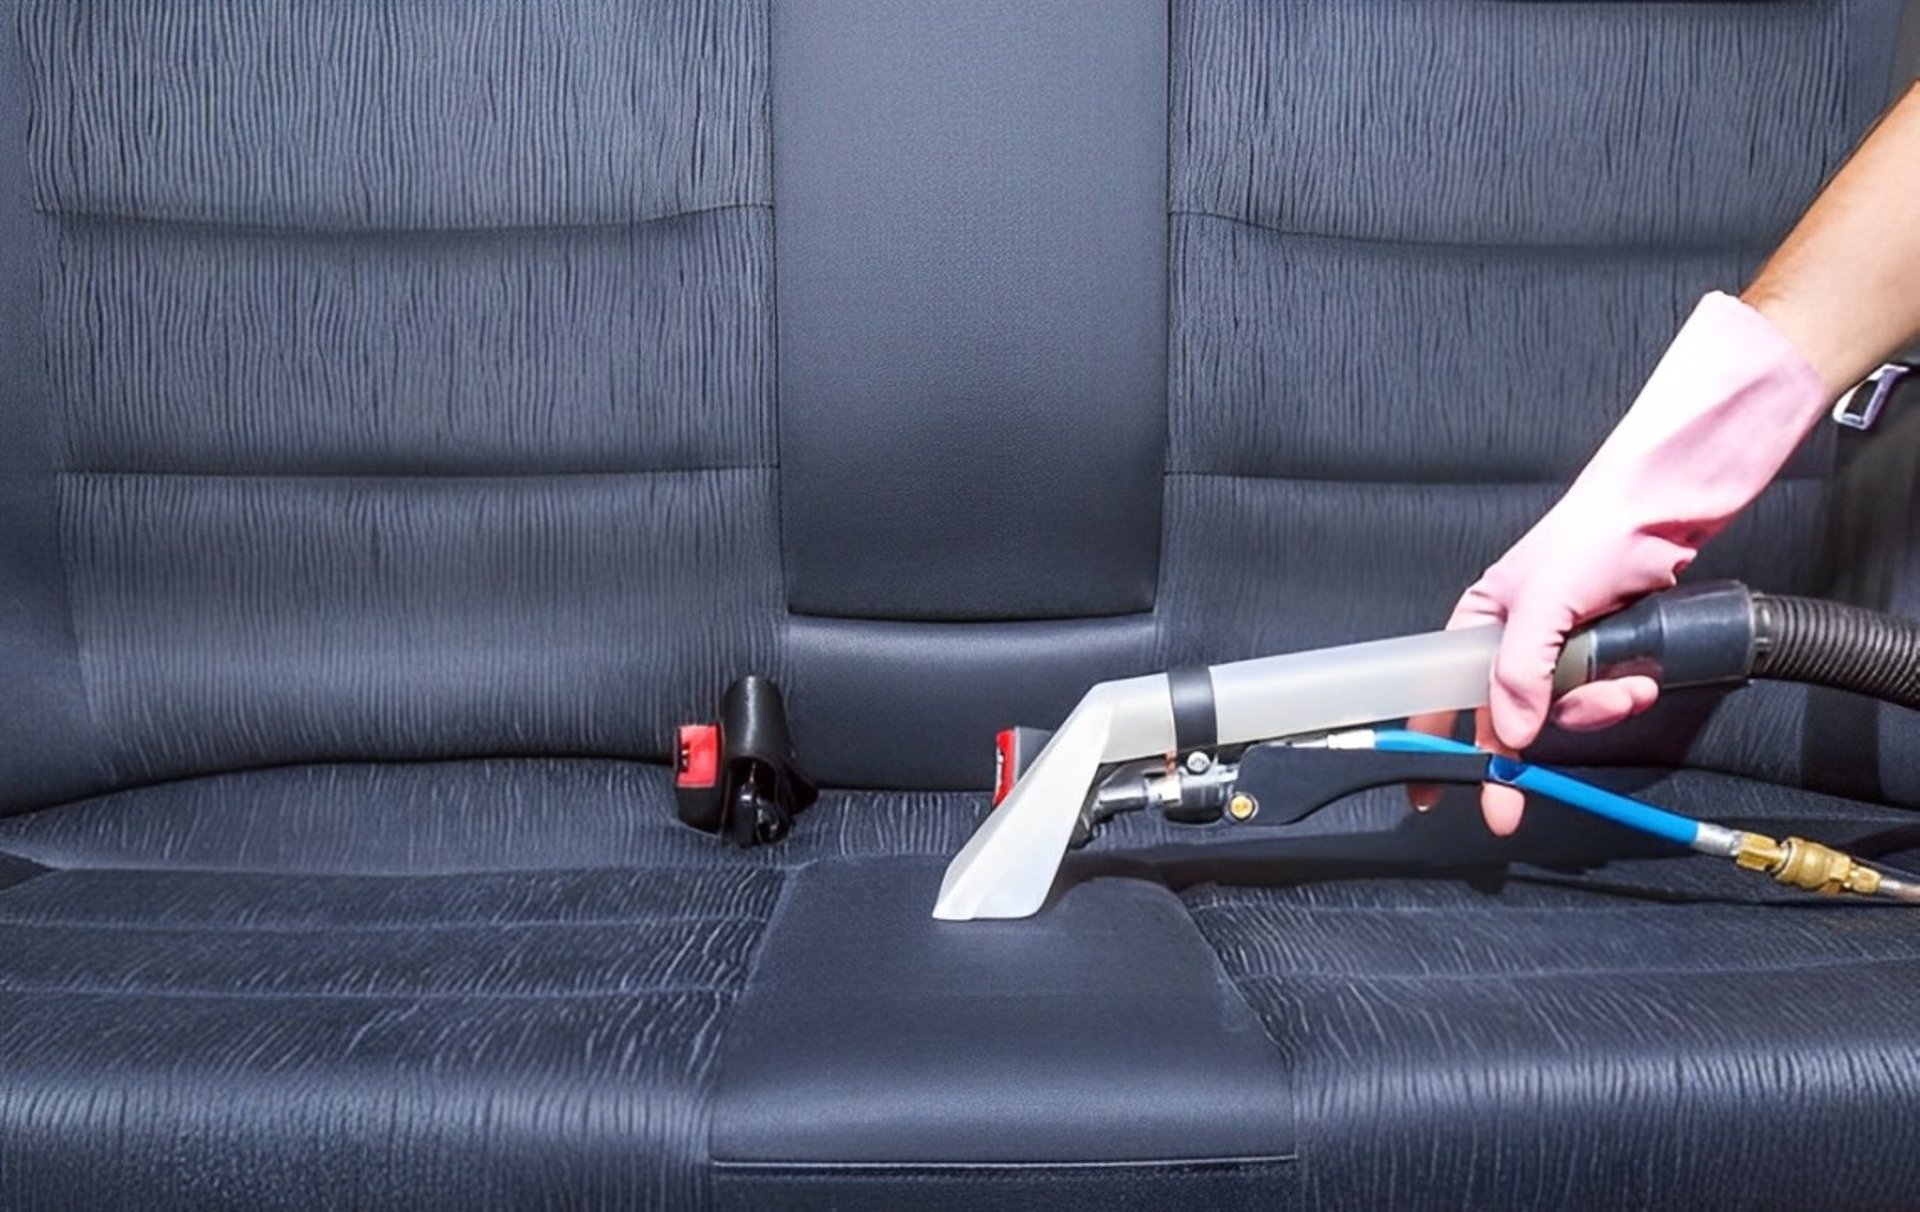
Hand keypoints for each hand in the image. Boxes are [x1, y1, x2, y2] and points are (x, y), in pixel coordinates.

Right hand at [1412, 292, 1828, 832]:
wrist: (1665, 509)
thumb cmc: (1593, 533)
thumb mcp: (1545, 605)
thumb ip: (1519, 671)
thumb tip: (1510, 731)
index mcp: (1477, 623)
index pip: (1440, 694)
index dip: (1431, 742)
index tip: (1426, 792)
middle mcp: (1512, 640)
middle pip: (1506, 715)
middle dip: (1524, 750)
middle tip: (1514, 800)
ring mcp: (1559, 649)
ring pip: (1561, 712)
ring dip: (1595, 709)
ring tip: (1626, 688)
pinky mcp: (1602, 652)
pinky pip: (1599, 697)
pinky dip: (1620, 694)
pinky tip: (1638, 678)